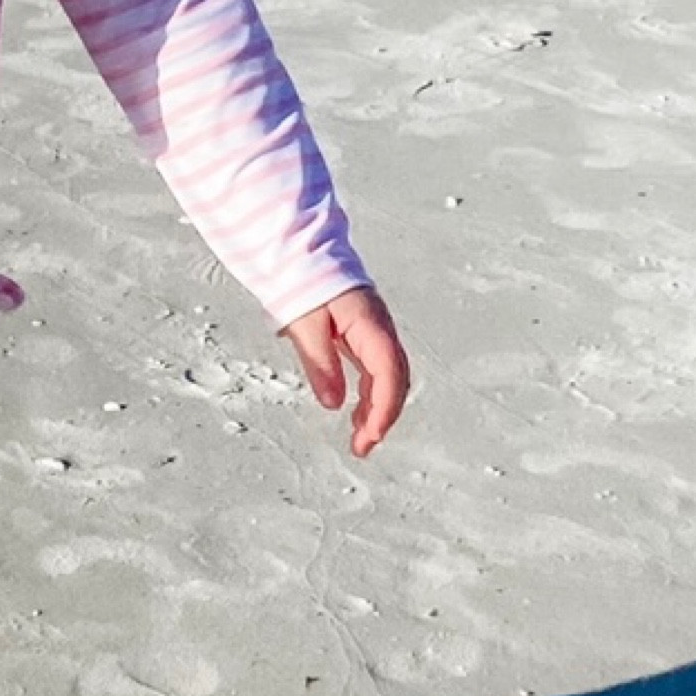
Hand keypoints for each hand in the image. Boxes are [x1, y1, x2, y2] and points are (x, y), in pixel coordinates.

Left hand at [282, 286, 410, 458]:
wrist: (300, 249)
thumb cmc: (302, 279)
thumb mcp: (305, 324)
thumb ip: (320, 362)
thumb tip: (332, 402)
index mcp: (370, 324)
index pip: (387, 374)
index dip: (383, 409)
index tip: (369, 436)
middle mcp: (380, 328)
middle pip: (395, 379)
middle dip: (384, 416)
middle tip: (362, 446)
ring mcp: (375, 330)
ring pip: (388, 376)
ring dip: (378, 408)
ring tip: (359, 437)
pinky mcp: (364, 332)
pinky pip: (376, 367)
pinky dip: (371, 392)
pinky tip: (357, 410)